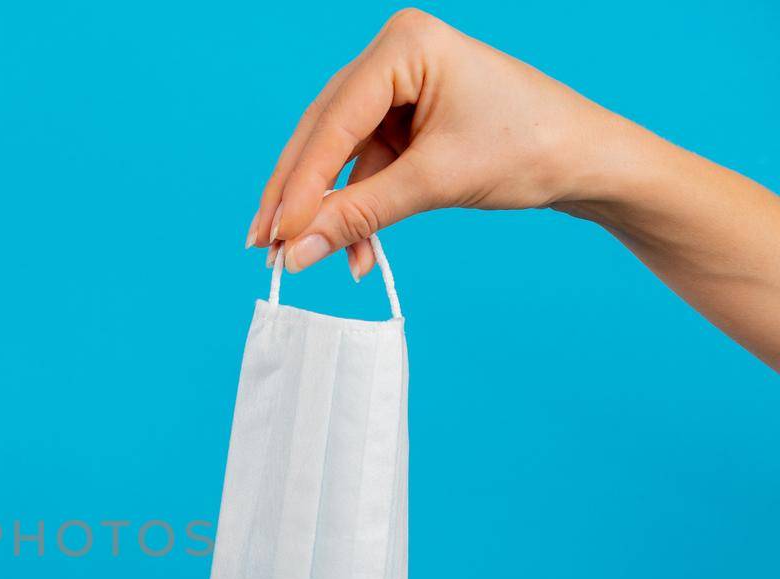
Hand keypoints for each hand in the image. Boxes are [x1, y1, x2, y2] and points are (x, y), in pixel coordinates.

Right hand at [248, 8, 623, 279]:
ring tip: (305, 258)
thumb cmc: (530, 148)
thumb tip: (295, 252)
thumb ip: (359, 215)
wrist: (588, 159)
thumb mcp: (436, 182)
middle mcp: (394, 55)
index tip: (274, 238)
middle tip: (265, 249)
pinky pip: (365, 168)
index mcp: (404, 45)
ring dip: (328, 212)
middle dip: (299, 199)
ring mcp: (398, 87)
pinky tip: (355, 251)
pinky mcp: (406, 118)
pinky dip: (357, 209)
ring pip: (339, 156)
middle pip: (324, 135)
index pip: (335, 123)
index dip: (300, 186)